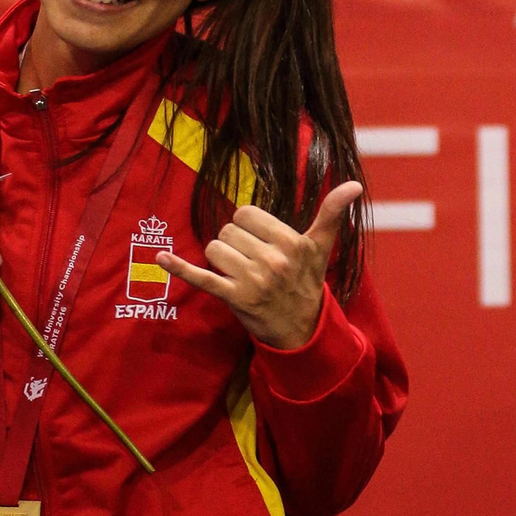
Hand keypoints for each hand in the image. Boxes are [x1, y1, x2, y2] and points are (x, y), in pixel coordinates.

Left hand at [157, 183, 362, 349]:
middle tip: (253, 261)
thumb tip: (355, 185)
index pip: (245, 214)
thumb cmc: (307, 281)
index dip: (248, 226)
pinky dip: (179, 268)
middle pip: (228, 231)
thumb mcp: (321, 247)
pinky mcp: (233, 299)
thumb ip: (333, 213)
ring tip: (240, 272)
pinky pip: (201, 278)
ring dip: (221, 259)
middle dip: (235, 243)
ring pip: (214, 250)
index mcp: (291, 242)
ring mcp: (252, 281)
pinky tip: (160, 258)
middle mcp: (272, 261)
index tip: (260, 242)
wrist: (301, 329)